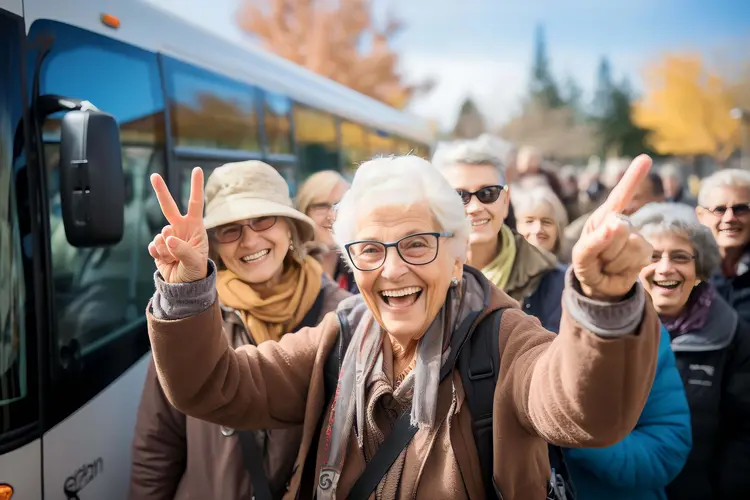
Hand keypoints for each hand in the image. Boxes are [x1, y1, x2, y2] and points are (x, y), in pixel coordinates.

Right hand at [147, 167, 209, 282]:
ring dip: (165, 249)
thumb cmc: (196, 271)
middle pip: (168, 207)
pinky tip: (166, 261)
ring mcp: (168, 237)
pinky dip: (158, 254)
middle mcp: (180, 228)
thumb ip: (183, 250)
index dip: (195, 186)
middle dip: (161, 191)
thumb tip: (167, 238)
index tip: (197, 169)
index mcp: (194, 227)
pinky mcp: (158, 247)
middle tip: (154, 175)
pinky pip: (153, 246)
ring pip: (160, 236)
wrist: (184, 285)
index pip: (195, 203)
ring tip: (175, 259)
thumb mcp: (194, 262)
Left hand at [572, 155, 653, 300]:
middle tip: (599, 257)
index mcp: (603, 217)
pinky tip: (619, 268)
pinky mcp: (646, 250)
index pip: (619, 195)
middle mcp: (622, 222)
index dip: (632, 177)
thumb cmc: (587, 265)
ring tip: (608, 263)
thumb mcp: (582, 255)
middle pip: (620, 227)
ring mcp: (635, 235)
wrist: (600, 285)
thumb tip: (617, 223)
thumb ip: (595, 240)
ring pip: (630, 244)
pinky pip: (639, 256)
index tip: (646, 159)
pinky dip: (625, 266)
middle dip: (605, 247)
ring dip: (614, 259)